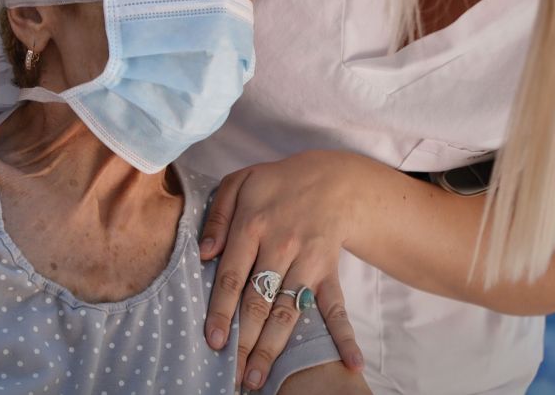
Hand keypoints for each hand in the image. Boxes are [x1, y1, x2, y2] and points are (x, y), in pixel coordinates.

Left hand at [199, 150, 368, 390]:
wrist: (333, 179)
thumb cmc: (277, 184)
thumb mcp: (239, 183)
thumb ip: (217, 216)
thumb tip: (203, 253)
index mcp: (253, 226)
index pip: (233, 276)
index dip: (221, 311)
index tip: (214, 341)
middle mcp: (281, 247)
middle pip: (259, 302)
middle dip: (244, 341)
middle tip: (232, 375)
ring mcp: (308, 262)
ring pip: (289, 312)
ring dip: (274, 348)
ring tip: (258, 379)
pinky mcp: (329, 272)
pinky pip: (336, 307)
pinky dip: (344, 336)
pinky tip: (351, 363)